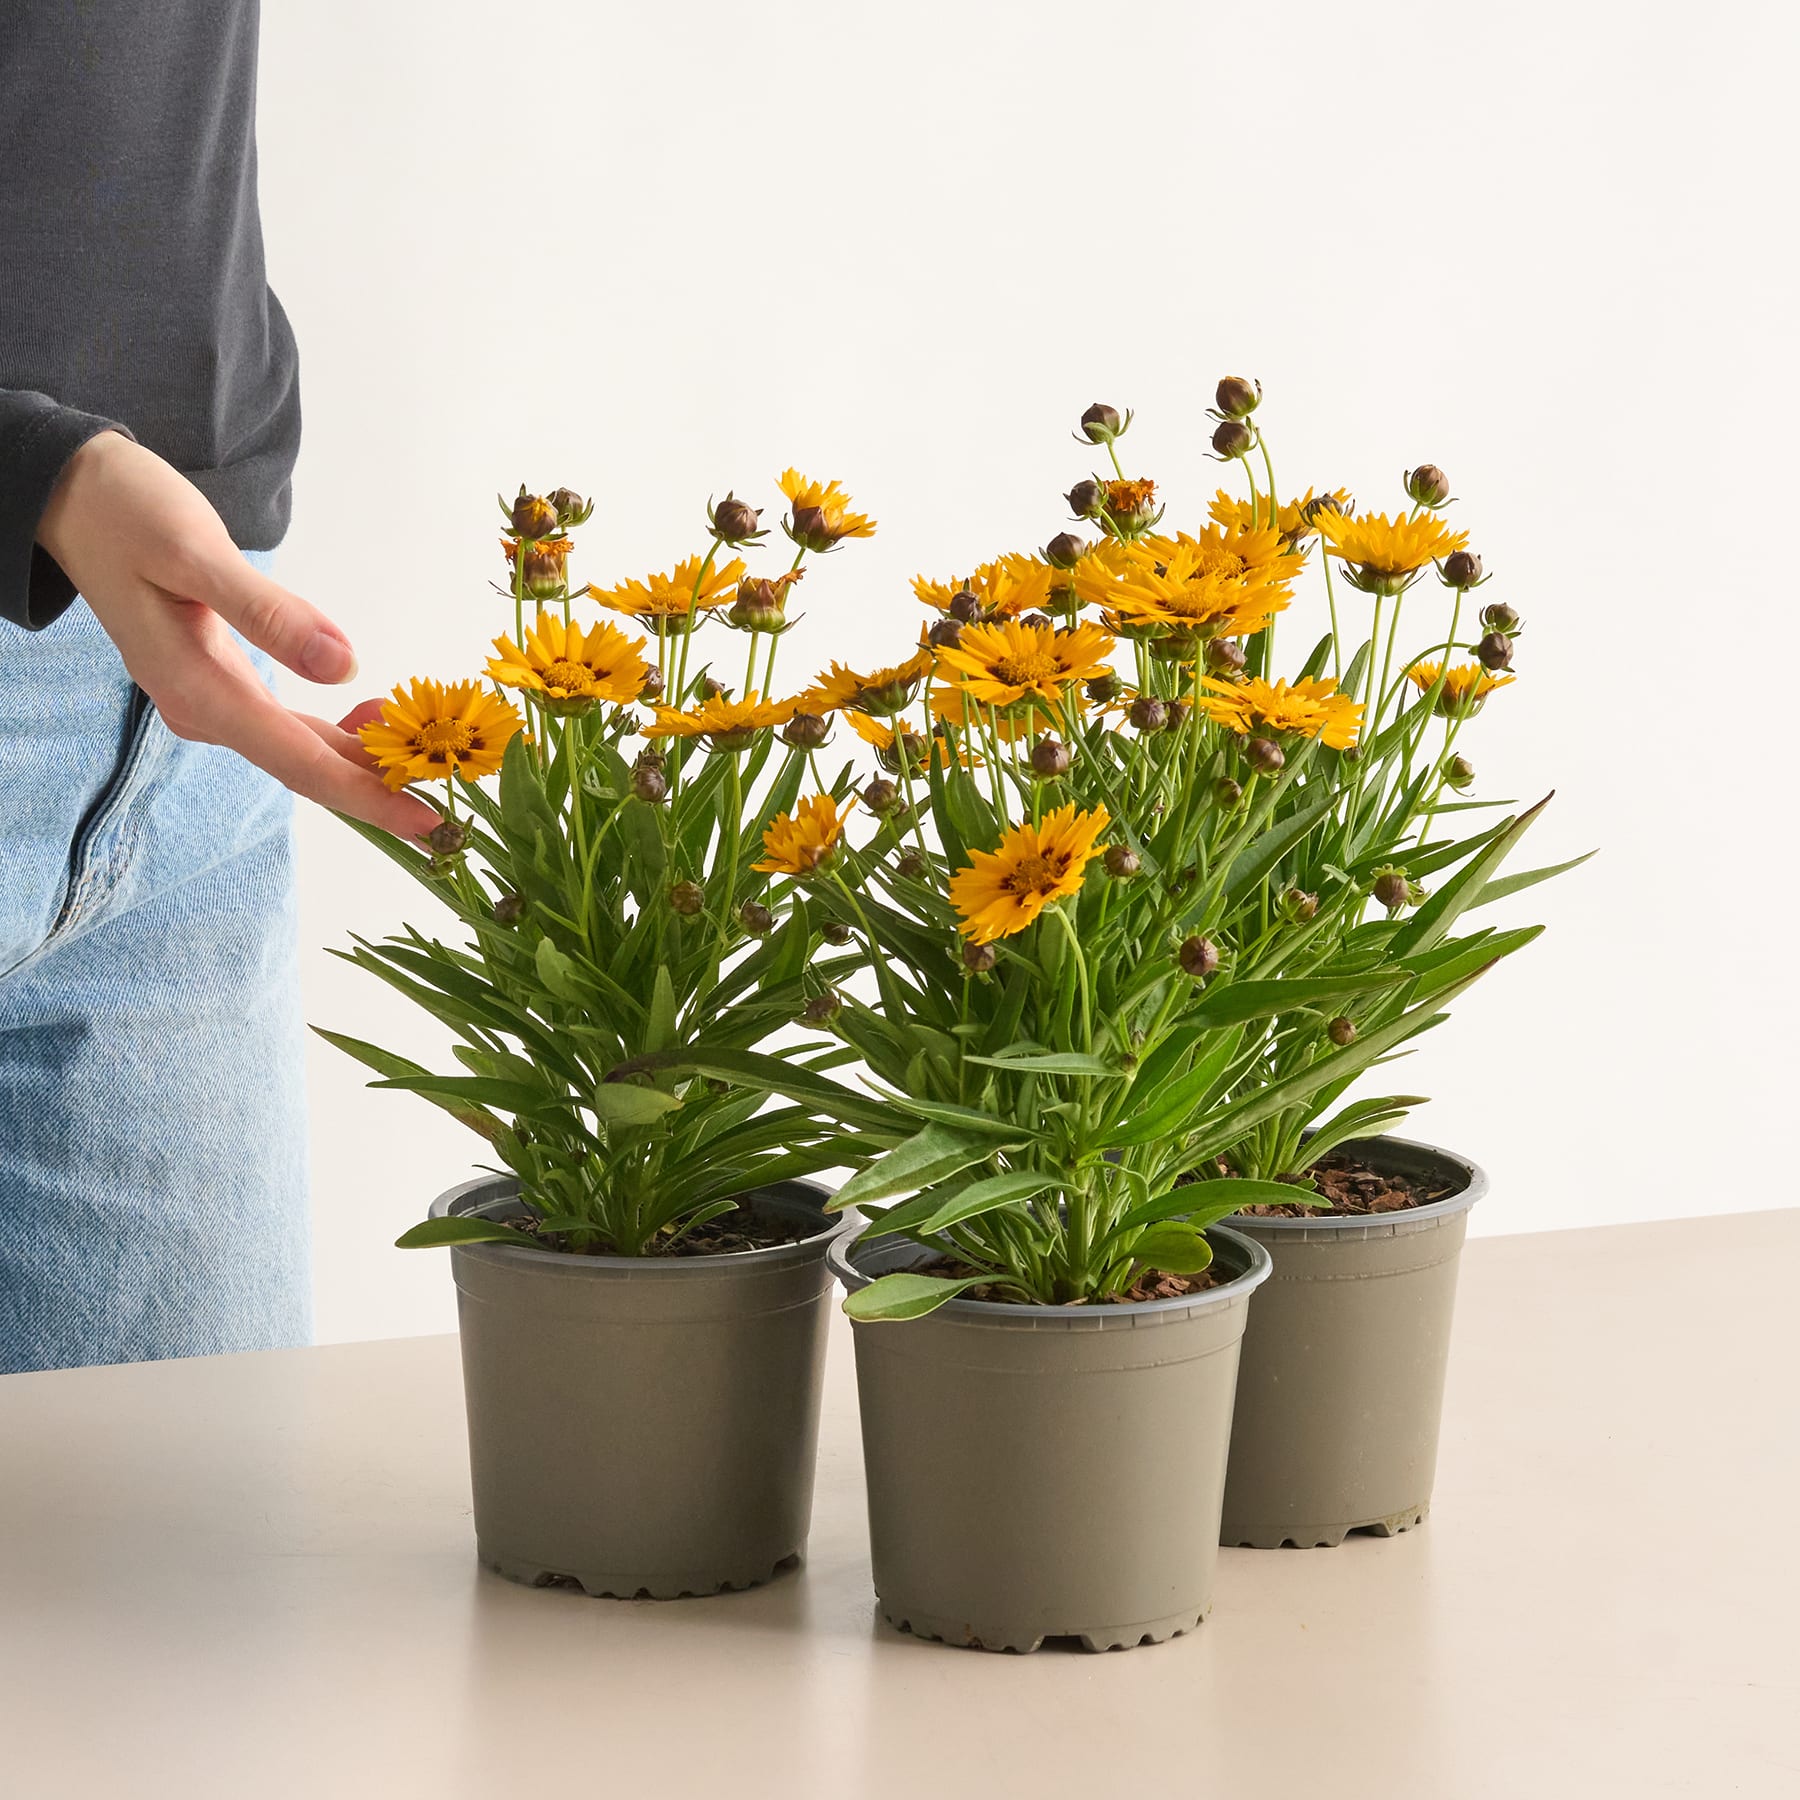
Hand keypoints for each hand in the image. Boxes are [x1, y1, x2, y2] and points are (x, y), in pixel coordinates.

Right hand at [35, 432, 434, 835]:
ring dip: (366, 760)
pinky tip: (381, 713)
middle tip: (455, 807)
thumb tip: (344, 666)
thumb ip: (268, 613)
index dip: (370, 797)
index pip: (302, 764)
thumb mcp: (195, 552)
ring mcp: (211, 701)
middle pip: (308, 768)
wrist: (72, 498)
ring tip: (434, 757)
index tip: (430, 821)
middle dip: (380, 790)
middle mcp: (204, 710)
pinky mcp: (222, 683)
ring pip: (302, 749)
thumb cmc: (129, 514)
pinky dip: (340, 729)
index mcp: (198, 690)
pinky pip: (290, 725)